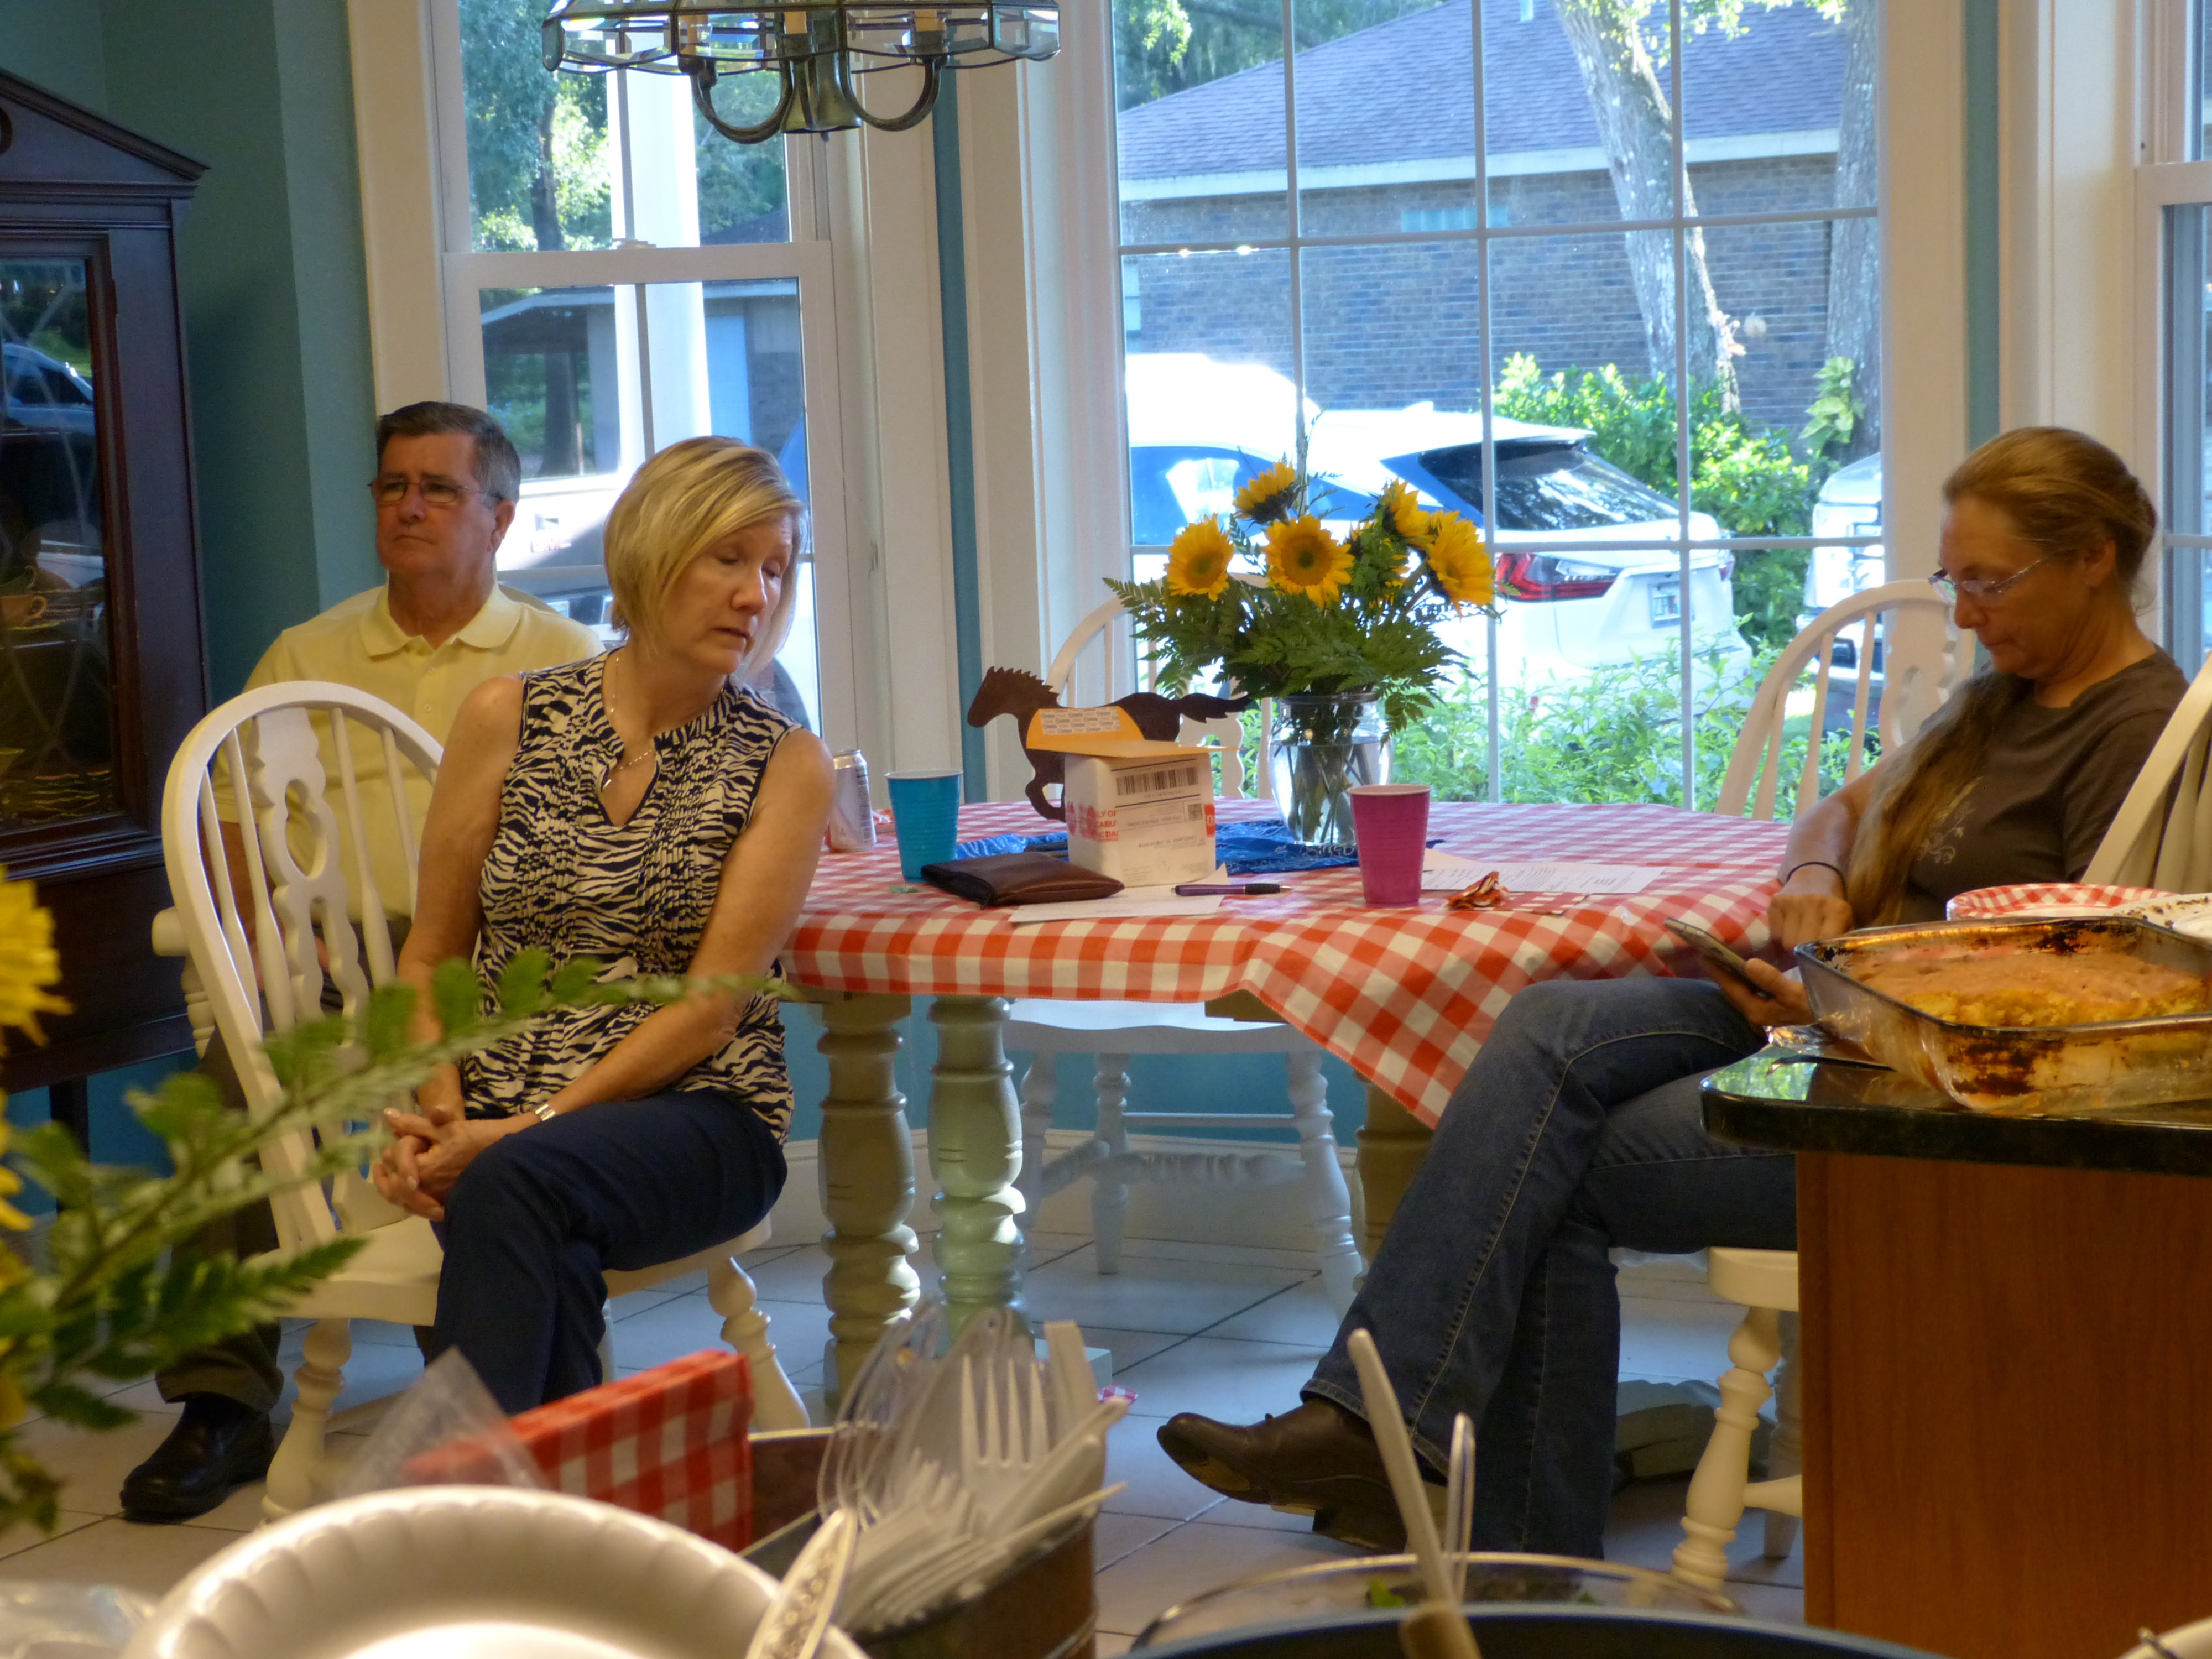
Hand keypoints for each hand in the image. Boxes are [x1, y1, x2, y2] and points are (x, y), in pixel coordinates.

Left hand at [372, 1107, 523, 1220]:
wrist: (508, 1157)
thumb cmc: (477, 1139)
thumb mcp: (445, 1127)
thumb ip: (413, 1124)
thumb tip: (387, 1114)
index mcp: (422, 1169)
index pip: (393, 1160)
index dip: (392, 1149)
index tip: (391, 1143)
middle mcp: (427, 1189)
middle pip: (393, 1188)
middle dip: (383, 1177)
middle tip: (377, 1168)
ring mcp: (437, 1199)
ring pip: (405, 1202)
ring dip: (394, 1192)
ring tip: (389, 1182)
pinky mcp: (447, 1204)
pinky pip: (422, 1210)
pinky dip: (412, 1203)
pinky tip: (411, 1196)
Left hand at [1713, 957, 1813, 1029]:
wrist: (1833, 1020)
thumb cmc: (1814, 1007)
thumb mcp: (1793, 993)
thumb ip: (1770, 980)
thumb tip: (1748, 964)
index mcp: (1756, 1010)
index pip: (1730, 988)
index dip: (1717, 972)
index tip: (1703, 956)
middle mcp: (1756, 1013)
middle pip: (1733, 990)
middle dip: (1721, 973)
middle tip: (1710, 954)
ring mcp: (1763, 1011)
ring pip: (1741, 992)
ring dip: (1732, 977)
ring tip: (1724, 958)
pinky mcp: (1771, 1008)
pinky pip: (1751, 991)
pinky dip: (1745, 979)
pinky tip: (1747, 969)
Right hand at [1770, 871, 1853, 952]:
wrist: (1815, 876)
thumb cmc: (1832, 907)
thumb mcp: (1846, 923)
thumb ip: (1842, 942)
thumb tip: (1832, 966)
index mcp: (1837, 909)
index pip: (1823, 944)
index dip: (1818, 956)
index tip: (1818, 958)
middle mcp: (1815, 902)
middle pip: (1800, 945)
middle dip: (1802, 951)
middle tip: (1806, 948)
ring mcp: (1793, 901)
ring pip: (1785, 941)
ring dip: (1790, 944)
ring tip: (1798, 936)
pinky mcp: (1776, 900)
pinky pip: (1774, 933)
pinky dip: (1780, 935)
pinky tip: (1788, 926)